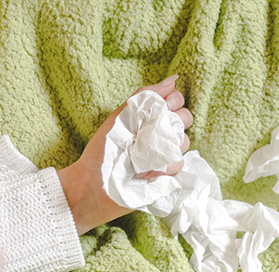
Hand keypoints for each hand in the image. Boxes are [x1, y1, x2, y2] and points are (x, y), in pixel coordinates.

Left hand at [57, 75, 193, 233]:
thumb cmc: (103, 150)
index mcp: (149, 119)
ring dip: (166, 145)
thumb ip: (145, 96)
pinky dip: (164, 166)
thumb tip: (174, 79)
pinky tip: (147, 171)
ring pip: (184, 142)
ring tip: (144, 153)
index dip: (173, 100)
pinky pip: (178, 164)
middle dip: (175, 120)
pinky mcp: (167, 176)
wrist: (93, 185)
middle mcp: (159, 136)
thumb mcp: (120, 117)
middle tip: (155, 128)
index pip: (175, 101)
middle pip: (184, 119)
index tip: (164, 105)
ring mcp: (164, 156)